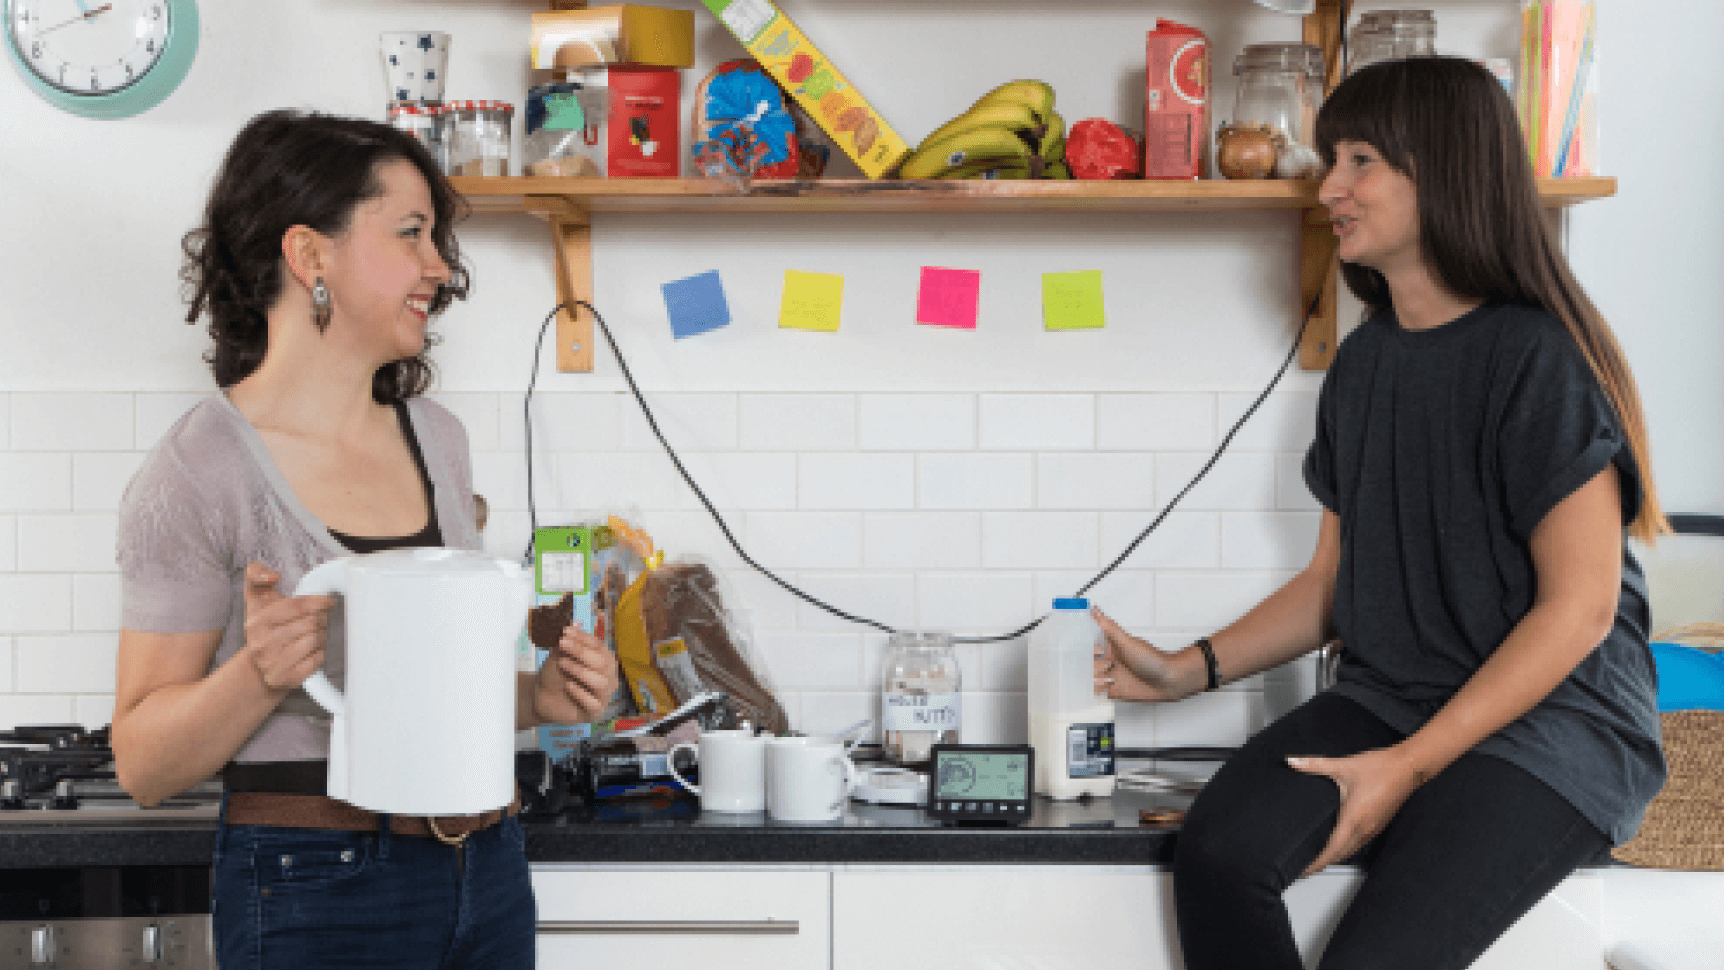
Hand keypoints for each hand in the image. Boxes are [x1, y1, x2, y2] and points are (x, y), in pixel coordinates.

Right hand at [241, 562, 332, 694]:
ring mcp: (273, 664)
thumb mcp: (256, 599)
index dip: (318, 601)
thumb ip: (256, 575)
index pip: (296, 606)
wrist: (257, 668)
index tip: (328, 602)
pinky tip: (312, 651)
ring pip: (315, 639)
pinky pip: (318, 660)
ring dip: (322, 635)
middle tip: (319, 620)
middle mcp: (262, 644)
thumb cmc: (265, 629)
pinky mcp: (287, 679)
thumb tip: (272, 576)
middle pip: (310, 623)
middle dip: (320, 619)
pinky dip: (321, 653)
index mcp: (257, 621)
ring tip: (315, 634)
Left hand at [533, 624, 619, 724]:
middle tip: (562, 644)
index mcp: (604, 661)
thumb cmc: (555, 673)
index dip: (584, 638)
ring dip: (580, 671)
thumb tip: (576, 621)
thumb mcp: (559, 654)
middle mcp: (608, 677)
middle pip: (603, 663)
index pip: (600, 647)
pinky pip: (594, 704)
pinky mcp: (595, 713)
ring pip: (601, 682)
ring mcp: (603, 696)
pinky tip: (568, 686)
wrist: (541, 696)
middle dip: (581, 652)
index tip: (566, 631)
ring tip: (563, 664)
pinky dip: (580, 693)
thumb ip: (568, 640)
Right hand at [1092, 607, 1194, 701]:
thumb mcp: (1128, 643)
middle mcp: (1112, 661)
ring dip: (1093, 679)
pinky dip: (1095, 692)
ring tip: (1104, 679)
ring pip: (1093, 678)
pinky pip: (1100, 692)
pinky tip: (1098, 690)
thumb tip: (1096, 611)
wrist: (1169, 681)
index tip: (1085, 648)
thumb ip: (1110, 629)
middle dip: (1090, 665)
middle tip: (1099, 666)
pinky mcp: (1116, 691)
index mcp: (1113, 647)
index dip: (1085, 647)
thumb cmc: (1153, 660)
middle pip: (1090, 663)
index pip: (1091, 644)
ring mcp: (1114, 677)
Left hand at [1288, 745, 1427, 877]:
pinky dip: (1346, 848)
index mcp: (1353, 819)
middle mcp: (1365, 829)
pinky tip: (1338, 843)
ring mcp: (1374, 829)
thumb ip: (1315, 764)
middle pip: (1341, 855)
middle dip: (1322, 863)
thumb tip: (1291, 761)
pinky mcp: (1379, 825)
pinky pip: (1360, 843)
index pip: (1332, 850)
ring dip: (1335, 857)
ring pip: (1351, 851)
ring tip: (1318, 857)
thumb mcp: (1343, 765)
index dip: (1317, 863)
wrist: (1409, 767)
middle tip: (1305, 866)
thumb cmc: (1379, 767)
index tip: (1304, 870)